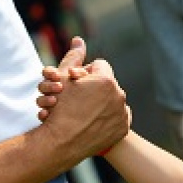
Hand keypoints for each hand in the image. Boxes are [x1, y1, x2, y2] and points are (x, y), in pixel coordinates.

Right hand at [39, 37, 130, 158]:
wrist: (62, 142)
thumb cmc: (59, 108)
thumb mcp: (63, 80)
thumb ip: (73, 57)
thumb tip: (79, 39)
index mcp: (106, 80)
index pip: (99, 65)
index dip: (86, 72)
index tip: (76, 82)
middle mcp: (119, 95)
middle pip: (107, 83)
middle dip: (95, 88)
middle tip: (80, 98)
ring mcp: (122, 113)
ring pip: (113, 100)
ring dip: (102, 102)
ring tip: (85, 110)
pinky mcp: (123, 128)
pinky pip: (118, 117)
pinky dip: (109, 118)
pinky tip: (94, 121)